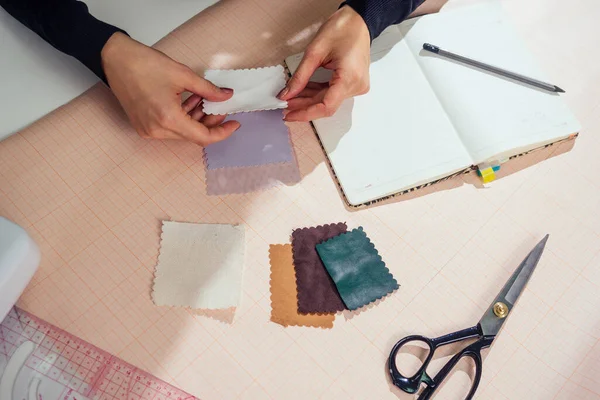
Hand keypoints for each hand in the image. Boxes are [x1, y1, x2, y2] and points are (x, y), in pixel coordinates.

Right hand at [101, 32, 239, 144]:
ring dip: (197, 119)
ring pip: (182, 132)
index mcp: (168, 119)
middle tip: (221, 107)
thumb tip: (226, 96)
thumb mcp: (183, 75)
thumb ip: (208, 89)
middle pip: (193, 135)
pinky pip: (170, 128)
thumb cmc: (143, 64)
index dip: (222, 133)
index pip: (203, 137)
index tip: (234, 124)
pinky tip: (191, 102)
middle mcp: (157, 130)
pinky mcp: (144, 126)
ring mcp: (149, 130)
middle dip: (210, 123)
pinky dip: (183, 118)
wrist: (114, 59)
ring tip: (206, 101)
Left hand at [278, 5, 370, 121]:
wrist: (358, 20)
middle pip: (326, 104)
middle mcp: (356, 85)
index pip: (326, 107)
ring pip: (329, 100)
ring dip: (309, 99)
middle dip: (304, 106)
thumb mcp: (315, 52)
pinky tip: (303, 91)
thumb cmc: (342, 29)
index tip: (289, 115)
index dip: (305, 113)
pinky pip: (334, 93)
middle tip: (284, 104)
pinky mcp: (354, 82)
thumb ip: (300, 76)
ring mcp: (357, 85)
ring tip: (290, 98)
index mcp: (349, 78)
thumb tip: (287, 94)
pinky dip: (318, 93)